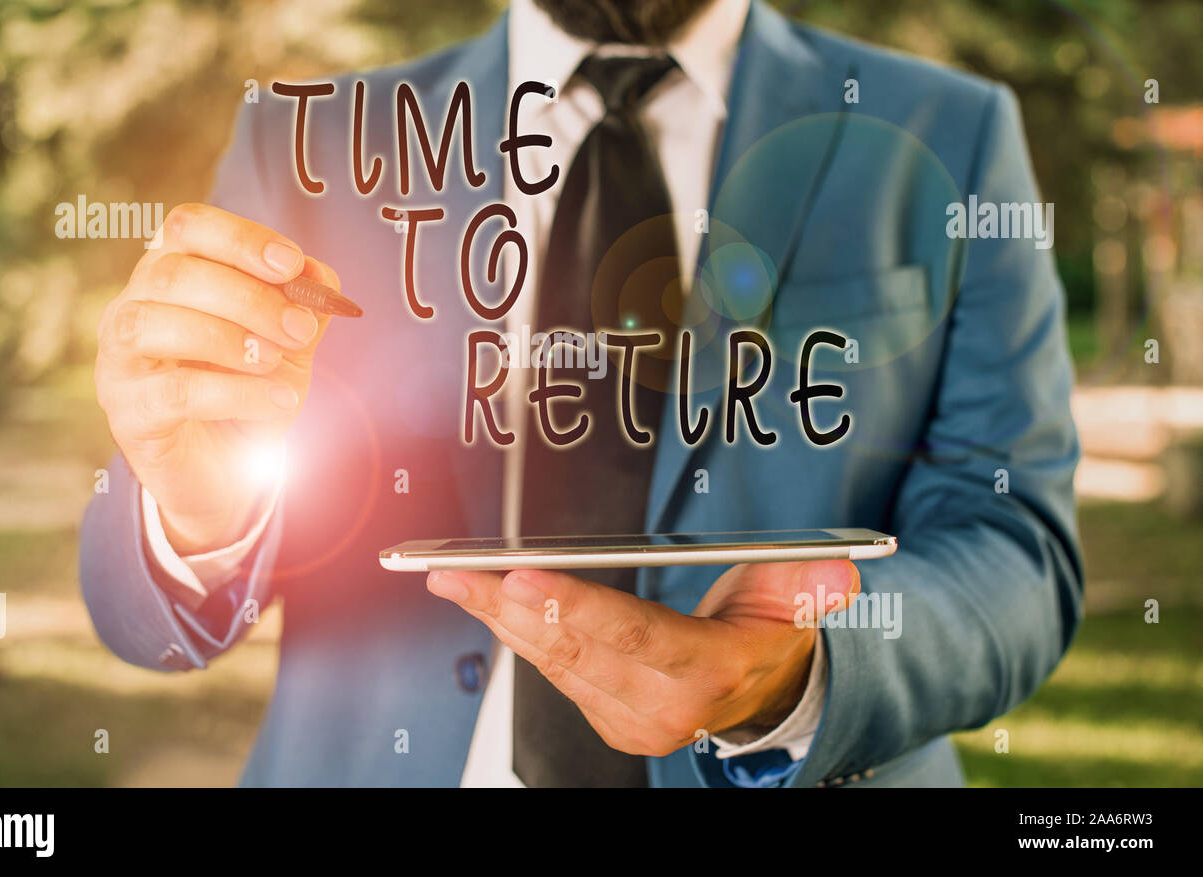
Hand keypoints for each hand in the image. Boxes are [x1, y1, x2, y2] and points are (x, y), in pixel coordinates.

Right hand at [95, 203, 340, 552]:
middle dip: (248, 297)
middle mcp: (131, 306)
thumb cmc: (252, 392)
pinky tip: (278, 402)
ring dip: (231, 340)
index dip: (239, 238)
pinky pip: (174, 390)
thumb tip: (321, 273)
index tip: (292, 264)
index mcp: (169, 274)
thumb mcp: (290, 343)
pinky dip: (236, 393)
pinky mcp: (126, 412)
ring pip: (157, 324)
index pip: (186, 226)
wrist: (233, 471)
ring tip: (278, 362)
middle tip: (299, 329)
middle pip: (172, 274)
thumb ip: (304, 304)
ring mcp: (118, 360)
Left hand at [426, 559, 859, 755]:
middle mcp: (663, 706)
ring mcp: (629, 718)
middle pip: (577, 650)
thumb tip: (836, 574)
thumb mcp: (799, 606)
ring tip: (453, 578)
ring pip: (552, 662)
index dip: (579, 608)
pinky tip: (483, 601)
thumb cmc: (768, 637)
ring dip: (498, 618)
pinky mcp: (605, 716)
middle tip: (460, 571)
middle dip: (511, 607)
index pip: (637, 637)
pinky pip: (552, 672)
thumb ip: (811, 587)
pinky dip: (515, 633)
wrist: (759, 693)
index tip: (523, 577)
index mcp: (710, 674)